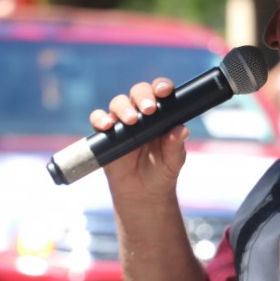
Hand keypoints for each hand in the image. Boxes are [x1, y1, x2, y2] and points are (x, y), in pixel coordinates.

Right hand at [89, 78, 188, 204]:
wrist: (142, 194)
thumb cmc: (162, 172)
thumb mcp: (173, 160)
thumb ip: (176, 145)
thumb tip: (181, 129)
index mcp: (160, 114)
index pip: (160, 92)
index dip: (161, 86)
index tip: (164, 91)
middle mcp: (140, 113)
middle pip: (138, 92)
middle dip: (143, 96)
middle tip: (148, 110)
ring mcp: (122, 122)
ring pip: (118, 103)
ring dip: (123, 108)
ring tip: (130, 121)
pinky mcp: (106, 134)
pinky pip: (98, 119)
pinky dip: (100, 119)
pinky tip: (107, 126)